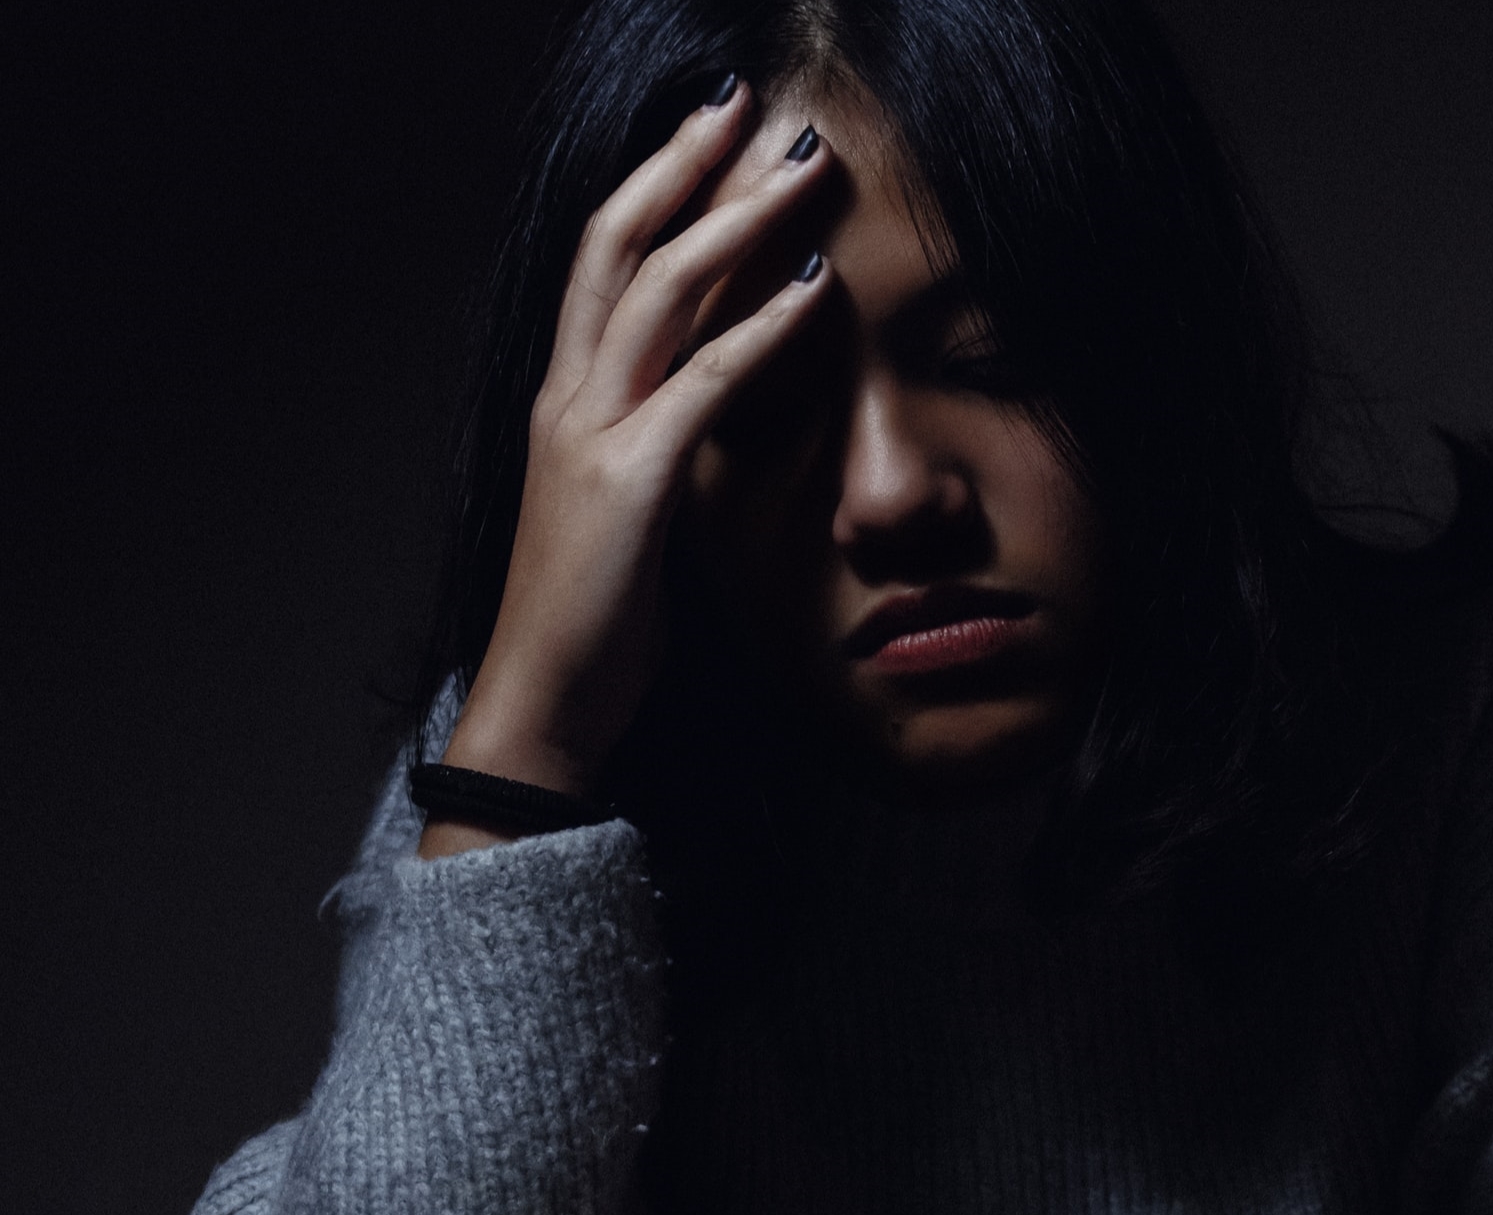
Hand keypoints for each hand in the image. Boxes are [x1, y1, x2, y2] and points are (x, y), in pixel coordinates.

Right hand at [426, 82, 831, 846]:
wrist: (545, 701)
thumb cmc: (591, 612)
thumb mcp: (623, 503)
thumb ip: (654, 436)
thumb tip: (710, 399)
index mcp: (564, 397)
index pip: (605, 260)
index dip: (653, 186)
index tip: (708, 131)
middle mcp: (567, 396)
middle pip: (620, 243)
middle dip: (683, 163)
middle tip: (746, 102)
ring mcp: (591, 434)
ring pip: (658, 291)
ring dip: (734, 220)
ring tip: (800, 169)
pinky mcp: (631, 483)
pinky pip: (703, 383)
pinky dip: (762, 328)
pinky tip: (814, 288)